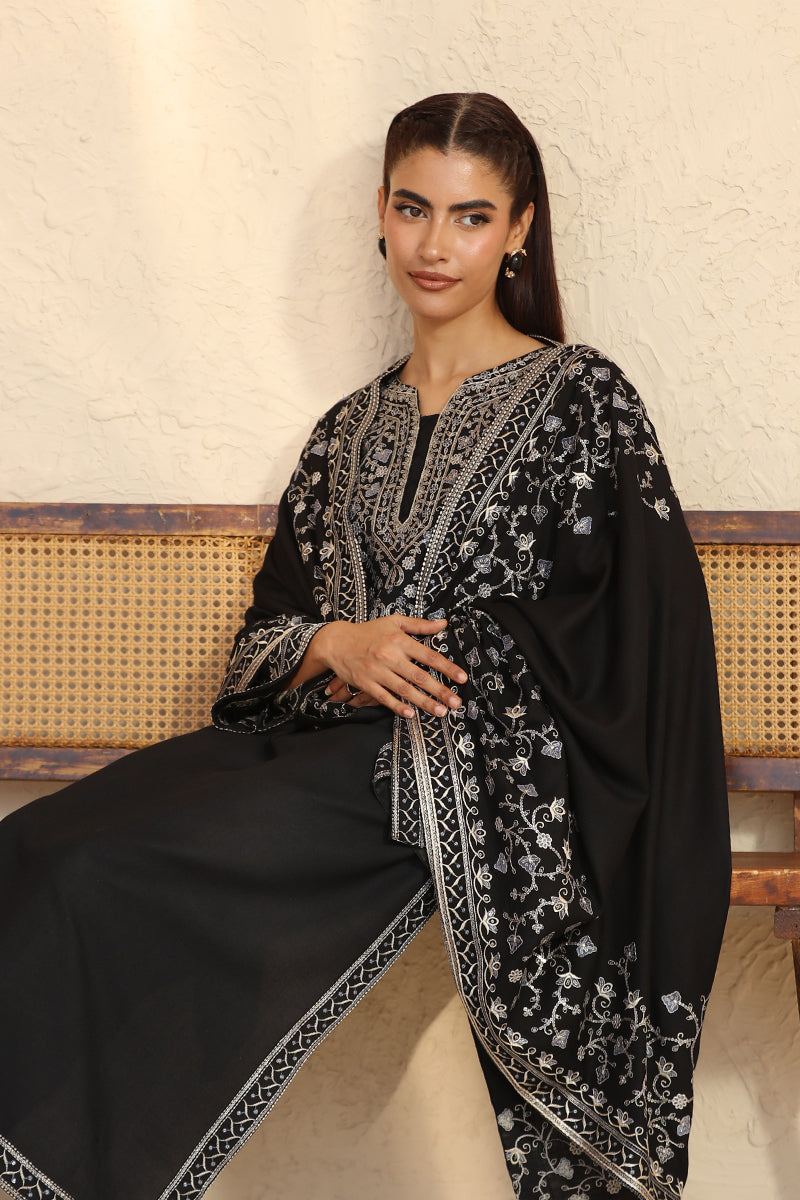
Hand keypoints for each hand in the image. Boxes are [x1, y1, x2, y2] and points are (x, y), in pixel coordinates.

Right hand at [314, 615, 466, 718]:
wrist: (336, 641)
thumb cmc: (368, 632)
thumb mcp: (394, 622)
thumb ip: (419, 625)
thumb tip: (443, 624)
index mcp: (399, 641)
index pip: (428, 656)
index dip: (447, 667)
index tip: (462, 678)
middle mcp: (389, 656)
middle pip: (419, 676)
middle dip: (439, 690)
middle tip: (456, 702)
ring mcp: (377, 671)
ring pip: (404, 689)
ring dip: (423, 702)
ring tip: (440, 711)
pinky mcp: (365, 683)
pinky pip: (384, 697)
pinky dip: (397, 706)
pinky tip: (410, 713)